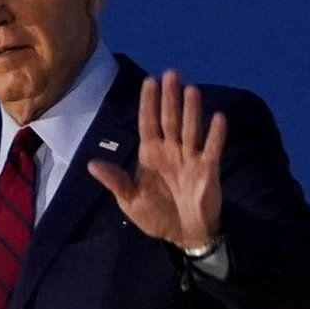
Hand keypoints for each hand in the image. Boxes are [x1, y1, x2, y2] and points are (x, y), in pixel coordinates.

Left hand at [88, 70, 227, 249]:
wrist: (185, 235)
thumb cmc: (157, 216)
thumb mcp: (130, 202)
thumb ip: (116, 181)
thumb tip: (91, 164)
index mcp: (150, 154)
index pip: (148, 123)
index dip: (148, 103)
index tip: (149, 81)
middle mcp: (171, 150)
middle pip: (170, 120)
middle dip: (169, 98)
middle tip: (171, 73)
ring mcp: (190, 158)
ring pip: (191, 129)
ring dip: (191, 110)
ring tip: (191, 89)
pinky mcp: (208, 170)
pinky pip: (212, 149)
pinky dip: (215, 135)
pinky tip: (218, 118)